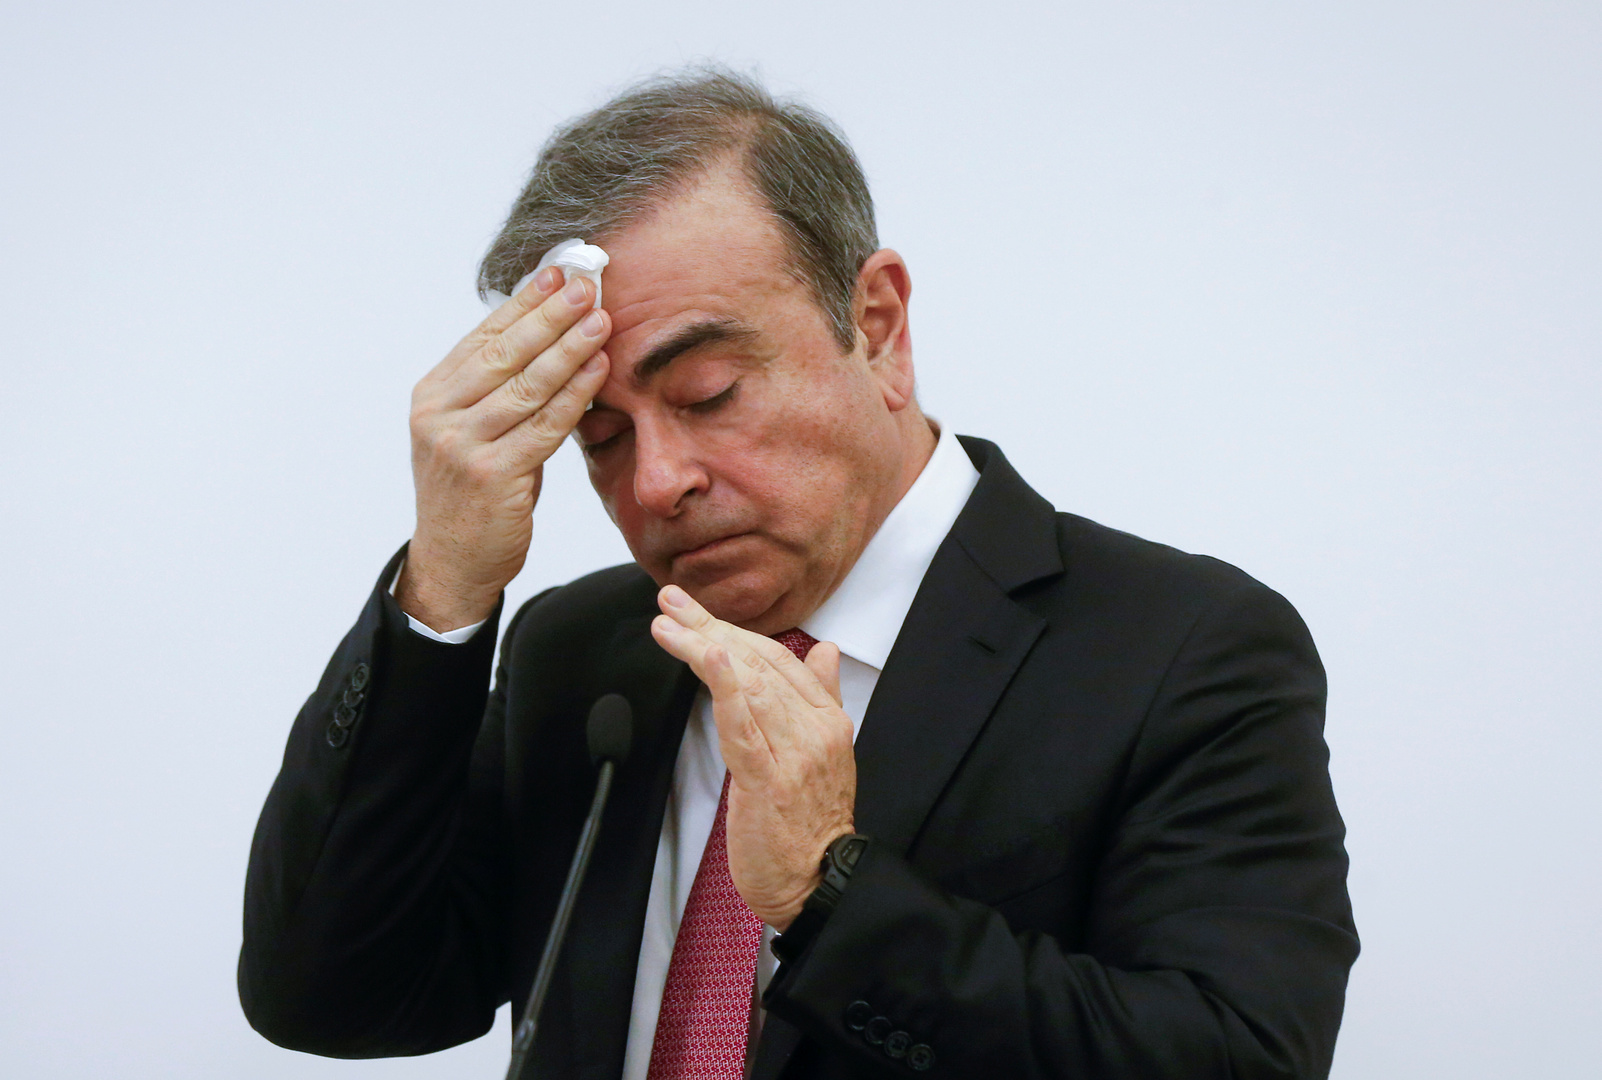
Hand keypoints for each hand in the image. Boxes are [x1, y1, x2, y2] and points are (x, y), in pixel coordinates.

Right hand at [397, 271, 610, 630]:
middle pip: (504, 353)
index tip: (557, 272)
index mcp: (433, 395)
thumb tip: (550, 338)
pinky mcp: (490, 475)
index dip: (523, 302)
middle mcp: (439, 414)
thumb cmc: (474, 494)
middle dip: (549, 314)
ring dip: (568, 348)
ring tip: (601, 319)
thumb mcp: (475, 433)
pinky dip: (574, 395)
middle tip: (587, 284)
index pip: (484, 336)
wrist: (452, 564)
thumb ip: (500, 392)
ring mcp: (460, 445)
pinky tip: (598, 370)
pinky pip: (542, 426)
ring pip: (525, 385)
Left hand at [650, 585, 855, 928]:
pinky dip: (726, 686)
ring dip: (701, 647)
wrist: (819, 882)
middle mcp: (816, 730)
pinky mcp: (769, 781)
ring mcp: (795, 754)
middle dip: (709, 625)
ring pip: (747, 685)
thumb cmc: (812, 822)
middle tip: (669, 601)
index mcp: (828, 719)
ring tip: (666, 625)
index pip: (779, 658)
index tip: (693, 608)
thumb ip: (823, 697)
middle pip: (759, 663)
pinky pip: (745, 726)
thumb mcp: (828, 752)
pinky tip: (707, 656)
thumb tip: (825, 650)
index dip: (735, 628)